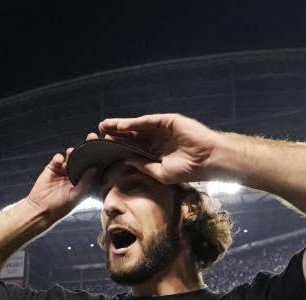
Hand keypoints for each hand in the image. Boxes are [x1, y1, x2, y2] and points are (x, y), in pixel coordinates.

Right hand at [27, 137, 97, 219]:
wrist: (41, 209)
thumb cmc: (61, 206)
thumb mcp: (76, 196)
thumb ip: (85, 182)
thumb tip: (95, 167)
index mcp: (84, 181)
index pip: (93, 167)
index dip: (98, 157)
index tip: (104, 147)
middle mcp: (76, 174)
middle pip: (84, 158)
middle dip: (88, 147)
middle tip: (92, 137)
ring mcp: (64, 170)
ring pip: (71, 156)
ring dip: (74, 151)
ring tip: (74, 151)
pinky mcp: (53, 167)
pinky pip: (58, 158)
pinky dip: (59, 158)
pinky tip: (59, 162)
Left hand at [98, 113, 219, 183]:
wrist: (207, 159)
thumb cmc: (188, 170)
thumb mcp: (161, 173)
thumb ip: (144, 166)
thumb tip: (126, 161)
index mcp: (157, 154)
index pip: (134, 149)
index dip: (120, 148)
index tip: (104, 149)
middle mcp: (158, 140)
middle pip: (132, 136)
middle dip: (116, 135)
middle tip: (99, 134)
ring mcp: (162, 130)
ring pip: (136, 127)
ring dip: (120, 126)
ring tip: (104, 126)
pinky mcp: (167, 121)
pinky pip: (146, 122)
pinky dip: (132, 123)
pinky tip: (119, 125)